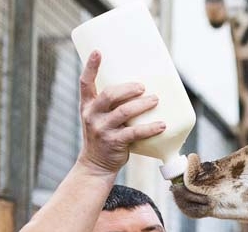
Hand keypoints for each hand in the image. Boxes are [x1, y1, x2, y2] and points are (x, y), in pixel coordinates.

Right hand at [77, 50, 165, 174]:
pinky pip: (134, 132)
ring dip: (142, 104)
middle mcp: (92, 115)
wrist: (96, 164)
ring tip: (155, 100)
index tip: (98, 52)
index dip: (90, 66)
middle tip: (143, 86)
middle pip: (109, 94)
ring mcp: (102, 129)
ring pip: (123, 112)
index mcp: (88, 106)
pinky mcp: (114, 142)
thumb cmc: (104, 136)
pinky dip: (150, 128)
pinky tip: (162, 125)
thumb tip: (142, 89)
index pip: (85, 83)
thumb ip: (113, 105)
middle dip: (128, 88)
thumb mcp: (100, 118)